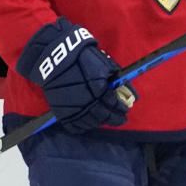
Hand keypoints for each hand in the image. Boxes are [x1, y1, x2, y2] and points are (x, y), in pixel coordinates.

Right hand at [16, 17, 135, 133]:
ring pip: (91, 123)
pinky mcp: (62, 112)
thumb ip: (117, 80)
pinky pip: (74, 127)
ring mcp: (74, 108)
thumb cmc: (83, 58)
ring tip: (106, 120)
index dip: (121, 108)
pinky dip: (84, 127)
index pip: (114, 104)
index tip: (126, 108)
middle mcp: (87, 101)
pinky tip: (90, 123)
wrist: (56, 59)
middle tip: (122, 119)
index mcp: (99, 88)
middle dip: (115, 118)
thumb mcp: (105, 65)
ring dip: (101, 123)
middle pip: (104, 116)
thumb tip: (129, 93)